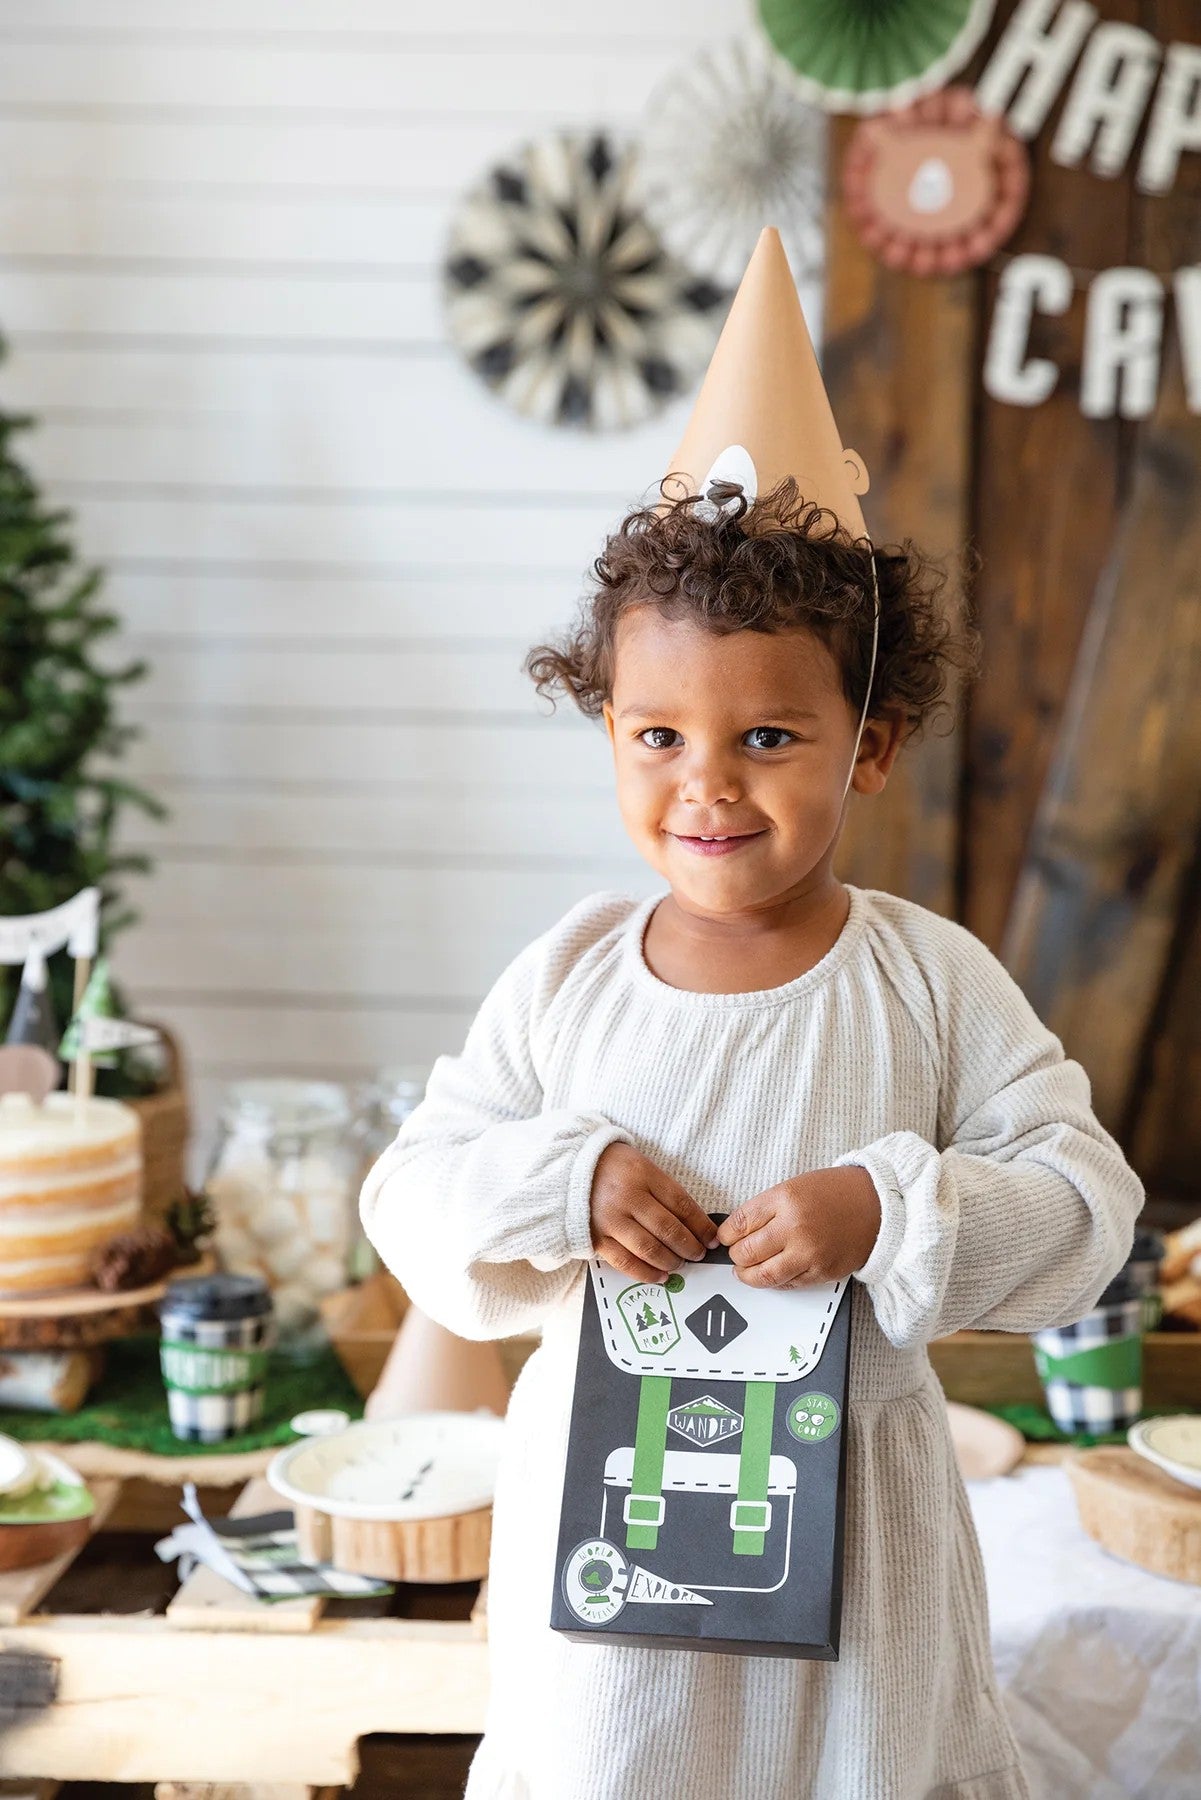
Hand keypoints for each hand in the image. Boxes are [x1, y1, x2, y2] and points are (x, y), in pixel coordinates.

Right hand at [590, 1141, 719, 1283]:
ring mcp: (610, 1220)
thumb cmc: (611, 1168)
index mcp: (642, 1174)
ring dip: (670, 1261)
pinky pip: (625, 1262)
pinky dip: (646, 1273)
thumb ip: (663, 1191)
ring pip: (649, 1248)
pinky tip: (660, 1276)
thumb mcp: (640, 1166)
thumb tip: (692, 1222)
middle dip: (689, 1246)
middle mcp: (627, 1197)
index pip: (681, 1204)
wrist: (567, 1170)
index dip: (701, 1225)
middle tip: (698, 1254)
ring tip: (680, 1264)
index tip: (712, 1238)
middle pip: (668, 1228)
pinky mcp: (596, 1238)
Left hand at [715, 1166, 881, 1288]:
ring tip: (746, 1271)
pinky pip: (788, 1284)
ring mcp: (809, 1253)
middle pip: (746, 1252)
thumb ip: (765, 1209)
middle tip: (737, 1254)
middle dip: (736, 1256)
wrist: (877, 1205)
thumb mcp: (793, 1186)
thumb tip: (736, 1232)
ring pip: (764, 1275)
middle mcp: (795, 1227)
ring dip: (748, 1275)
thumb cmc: (835, 1193)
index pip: (739, 1223)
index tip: (725, 1238)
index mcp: (785, 1199)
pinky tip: (772, 1274)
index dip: (726, 1234)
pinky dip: (775, 1282)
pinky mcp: (822, 1272)